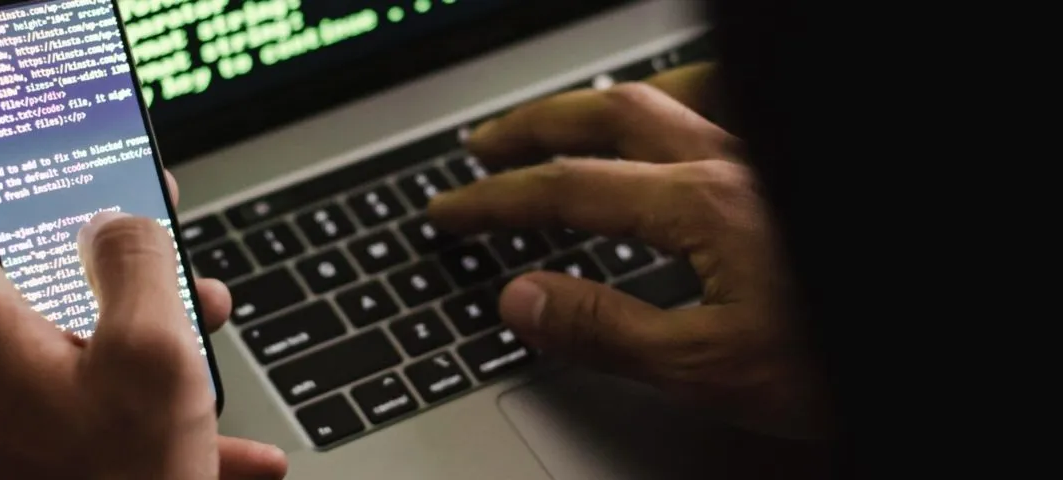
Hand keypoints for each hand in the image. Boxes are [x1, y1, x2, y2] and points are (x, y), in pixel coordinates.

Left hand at [0, 157, 286, 478]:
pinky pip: (59, 409)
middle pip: (11, 281)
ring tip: (201, 350)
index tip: (19, 154)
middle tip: (160, 257)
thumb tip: (117, 222)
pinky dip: (123, 404)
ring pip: (46, 348)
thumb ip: (136, 261)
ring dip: (126, 337)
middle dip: (100, 266)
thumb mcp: (157, 355)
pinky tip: (209, 438)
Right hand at [428, 63, 828, 439]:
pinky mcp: (783, 174)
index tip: (450, 210)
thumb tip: (522, 298)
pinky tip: (667, 124)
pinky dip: (673, 105)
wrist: (936, 351)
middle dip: (533, 128)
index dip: (497, 200)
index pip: (569, 191)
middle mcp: (731, 163)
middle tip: (484, 148)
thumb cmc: (834, 360)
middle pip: (608, 117)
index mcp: (702, 206)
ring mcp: (761, 159)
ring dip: (597, 106)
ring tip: (560, 123)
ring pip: (665, 97)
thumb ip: (608, 330)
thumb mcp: (710, 367)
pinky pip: (719, 107)